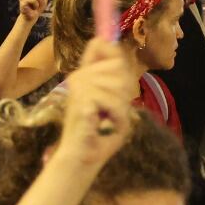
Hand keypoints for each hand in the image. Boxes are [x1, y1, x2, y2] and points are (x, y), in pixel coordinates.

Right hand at [53, 39, 136, 167]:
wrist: (82, 158)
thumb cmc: (99, 134)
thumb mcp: (113, 102)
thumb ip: (117, 79)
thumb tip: (115, 49)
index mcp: (84, 75)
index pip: (99, 45)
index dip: (114, 51)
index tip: (120, 68)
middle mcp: (78, 77)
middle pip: (119, 66)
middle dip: (125, 89)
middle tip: (114, 108)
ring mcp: (79, 87)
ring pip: (120, 85)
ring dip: (122, 107)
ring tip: (110, 119)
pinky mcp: (83, 100)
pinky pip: (115, 103)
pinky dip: (118, 117)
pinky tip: (107, 125)